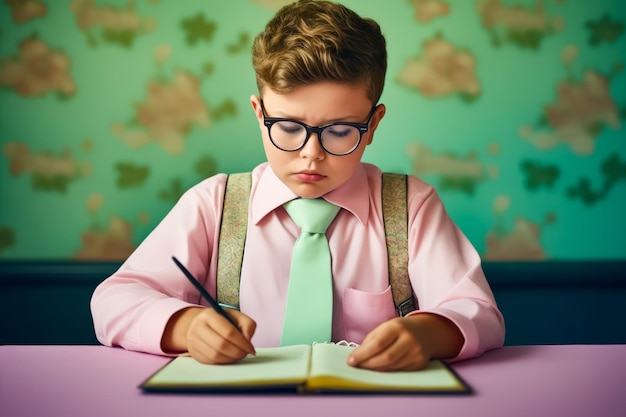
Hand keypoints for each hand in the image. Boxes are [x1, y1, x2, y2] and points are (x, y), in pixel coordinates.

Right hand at [162, 307, 255, 363]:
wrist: (199, 323)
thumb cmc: (221, 320)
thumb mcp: (236, 316)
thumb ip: (247, 324)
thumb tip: (248, 339)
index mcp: (209, 315)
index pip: (228, 332)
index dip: (242, 343)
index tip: (251, 348)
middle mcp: (198, 327)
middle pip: (221, 345)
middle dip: (237, 352)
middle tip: (245, 353)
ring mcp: (193, 341)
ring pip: (215, 356)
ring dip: (231, 358)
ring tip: (238, 355)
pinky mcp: (193, 352)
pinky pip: (210, 361)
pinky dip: (223, 362)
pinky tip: (229, 357)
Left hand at [346, 313, 462, 371]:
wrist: (425, 332)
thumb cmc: (399, 329)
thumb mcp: (384, 328)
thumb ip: (370, 340)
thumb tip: (356, 356)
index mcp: (397, 326)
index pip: (378, 343)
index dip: (363, 354)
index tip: (351, 361)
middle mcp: (409, 339)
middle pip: (385, 357)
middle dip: (368, 364)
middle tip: (357, 366)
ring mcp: (416, 352)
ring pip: (392, 366)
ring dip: (376, 369)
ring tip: (366, 368)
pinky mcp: (419, 363)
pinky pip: (399, 371)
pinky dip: (387, 371)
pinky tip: (379, 369)